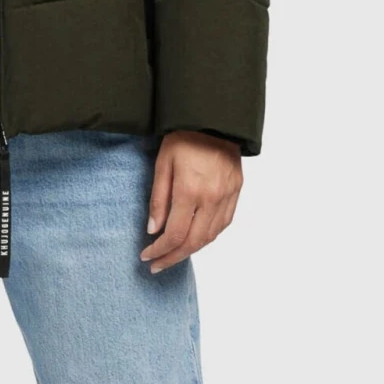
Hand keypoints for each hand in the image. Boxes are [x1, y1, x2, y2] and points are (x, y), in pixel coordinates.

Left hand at [141, 130, 242, 272]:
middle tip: (158, 266)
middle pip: (194, 242)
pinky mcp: (236, 191)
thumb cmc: (184, 137)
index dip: (159, 250)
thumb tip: (153, 230)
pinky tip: (196, 239)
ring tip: (174, 255)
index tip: (146, 256)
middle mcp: (212, 198)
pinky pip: (224, 223)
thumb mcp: (162, 164)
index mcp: (190, 190)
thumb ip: (158, 199)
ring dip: (191, 250)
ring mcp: (227, 195)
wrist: (215, 118)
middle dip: (173, 257)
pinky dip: (209, 236)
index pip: (175, 234)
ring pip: (211, 236)